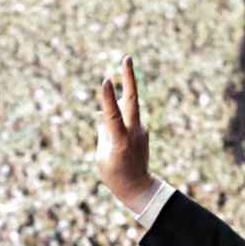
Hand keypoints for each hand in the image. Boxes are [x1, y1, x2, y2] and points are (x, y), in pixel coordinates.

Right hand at [95, 55, 157, 211]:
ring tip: (124, 70)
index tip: (105, 80)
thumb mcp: (102, 155)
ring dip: (125, 91)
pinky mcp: (142, 132)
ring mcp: (140, 130)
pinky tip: (120, 134)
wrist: (138, 187)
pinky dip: (121, 119)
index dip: (108, 98)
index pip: (113, 115)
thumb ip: (103, 132)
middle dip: (129, 78)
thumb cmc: (114, 174)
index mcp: (120, 140)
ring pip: (130, 107)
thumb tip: (102, 115)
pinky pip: (128, 121)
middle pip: (132, 100)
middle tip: (127, 58)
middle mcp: (133, 131)